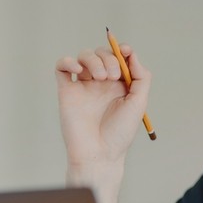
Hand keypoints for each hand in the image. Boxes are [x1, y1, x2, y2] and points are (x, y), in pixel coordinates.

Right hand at [54, 44, 151, 171]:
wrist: (98, 152)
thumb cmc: (119, 132)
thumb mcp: (139, 103)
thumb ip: (141, 77)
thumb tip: (131, 54)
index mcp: (119, 85)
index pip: (119, 57)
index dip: (122, 50)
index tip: (125, 51)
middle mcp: (100, 83)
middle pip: (101, 54)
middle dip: (109, 58)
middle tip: (112, 76)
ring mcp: (83, 86)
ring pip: (84, 56)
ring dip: (93, 60)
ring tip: (100, 77)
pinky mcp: (66, 91)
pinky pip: (62, 67)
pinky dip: (68, 61)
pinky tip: (78, 70)